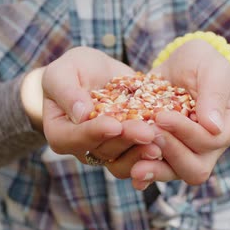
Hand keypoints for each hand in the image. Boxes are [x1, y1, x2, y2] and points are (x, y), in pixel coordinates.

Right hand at [34, 47, 156, 166]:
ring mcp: (106, 152)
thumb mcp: (64, 71)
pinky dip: (152, 154)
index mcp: (59, 133)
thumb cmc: (75, 68)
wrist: (100, 72)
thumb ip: (66, 91)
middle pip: (102, 151)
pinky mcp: (127, 150)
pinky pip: (139, 160)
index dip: (94, 133)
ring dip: (141, 152)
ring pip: (122, 161)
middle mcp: (82, 148)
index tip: (114, 124)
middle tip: (147, 132)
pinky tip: (169, 143)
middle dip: (126, 141)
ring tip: (161, 141)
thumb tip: (81, 114)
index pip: (73, 138)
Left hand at [130, 39, 229, 187]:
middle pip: (196, 168)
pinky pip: (157, 170)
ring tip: (136, 168)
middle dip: (171, 153)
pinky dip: (145, 172)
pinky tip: (131, 172)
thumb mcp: (211, 68)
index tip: (162, 116)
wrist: (182, 66)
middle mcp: (211, 148)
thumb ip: (214, 93)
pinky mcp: (166, 153)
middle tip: (149, 135)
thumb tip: (214, 127)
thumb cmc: (202, 62)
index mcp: (229, 127)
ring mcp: (188, 153)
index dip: (186, 132)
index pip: (211, 141)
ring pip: (176, 174)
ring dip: (156, 170)